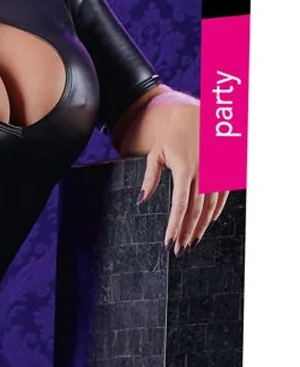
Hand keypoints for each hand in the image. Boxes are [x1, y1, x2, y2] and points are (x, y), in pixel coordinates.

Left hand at [135, 91, 228, 253]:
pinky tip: (206, 224)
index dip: (174, 227)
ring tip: (191, 242)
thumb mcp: (156, 154)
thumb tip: (140, 201)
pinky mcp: (225, 172)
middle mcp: (204, 173)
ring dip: (201, 227)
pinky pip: (222, 198)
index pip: (179, 206)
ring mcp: (217, 173)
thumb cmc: (172, 135)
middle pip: (196, 212)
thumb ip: (150, 178)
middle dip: (187, 233)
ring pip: (210, 208)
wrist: (198, 116)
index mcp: (185, 169)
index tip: (169, 243)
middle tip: (180, 250)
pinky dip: (214, 213)